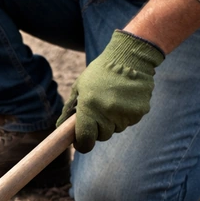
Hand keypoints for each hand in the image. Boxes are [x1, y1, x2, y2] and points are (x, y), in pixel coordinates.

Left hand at [57, 30, 164, 152]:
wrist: (130, 57)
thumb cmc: (100, 72)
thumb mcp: (79, 87)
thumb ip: (69, 109)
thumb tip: (59, 128)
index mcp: (89, 107)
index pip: (86, 140)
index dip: (82, 144)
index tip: (80, 141)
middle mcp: (107, 113)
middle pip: (102, 136)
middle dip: (98, 128)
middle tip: (99, 111)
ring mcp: (125, 114)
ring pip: (116, 129)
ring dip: (113, 120)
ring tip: (113, 99)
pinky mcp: (140, 112)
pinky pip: (129, 121)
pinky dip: (126, 114)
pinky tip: (125, 98)